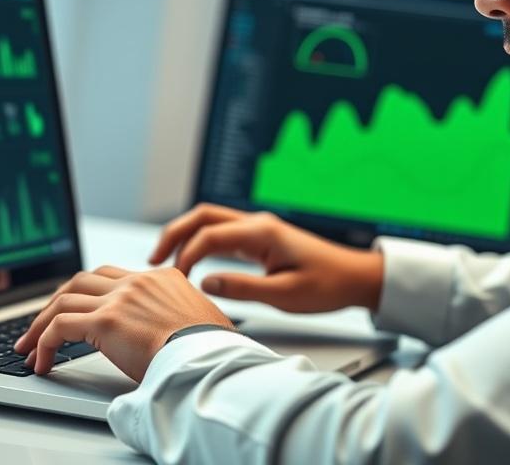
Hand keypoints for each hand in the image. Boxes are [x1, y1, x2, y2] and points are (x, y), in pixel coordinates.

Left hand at [13, 265, 233, 381]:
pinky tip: (41, 360)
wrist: (210, 358)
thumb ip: (178, 316)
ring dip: (41, 324)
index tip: (76, 311)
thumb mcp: (197, 321)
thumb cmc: (211, 349)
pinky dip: (44, 342)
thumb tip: (172, 336)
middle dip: (57, 301)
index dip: (87, 293)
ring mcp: (120, 299)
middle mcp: (138, 282)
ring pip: (64, 300)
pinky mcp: (106, 320)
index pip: (112, 277)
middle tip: (43, 324)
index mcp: (161, 279)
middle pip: (82, 280)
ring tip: (30, 346)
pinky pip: (60, 326)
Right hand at [149, 204, 383, 313]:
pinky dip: (202, 242)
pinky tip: (194, 261)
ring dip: (186, 236)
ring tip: (166, 261)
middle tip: (153, 261)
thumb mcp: (284, 294)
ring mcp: (259, 228)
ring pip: (211, 221)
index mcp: (261, 232)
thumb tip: (204, 284)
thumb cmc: (327, 285)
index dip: (186, 256)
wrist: (356, 277)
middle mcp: (257, 223)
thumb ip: (242, 288)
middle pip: (203, 216)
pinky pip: (223, 232)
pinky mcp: (262, 237)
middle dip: (174, 234)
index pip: (209, 235)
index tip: (176, 280)